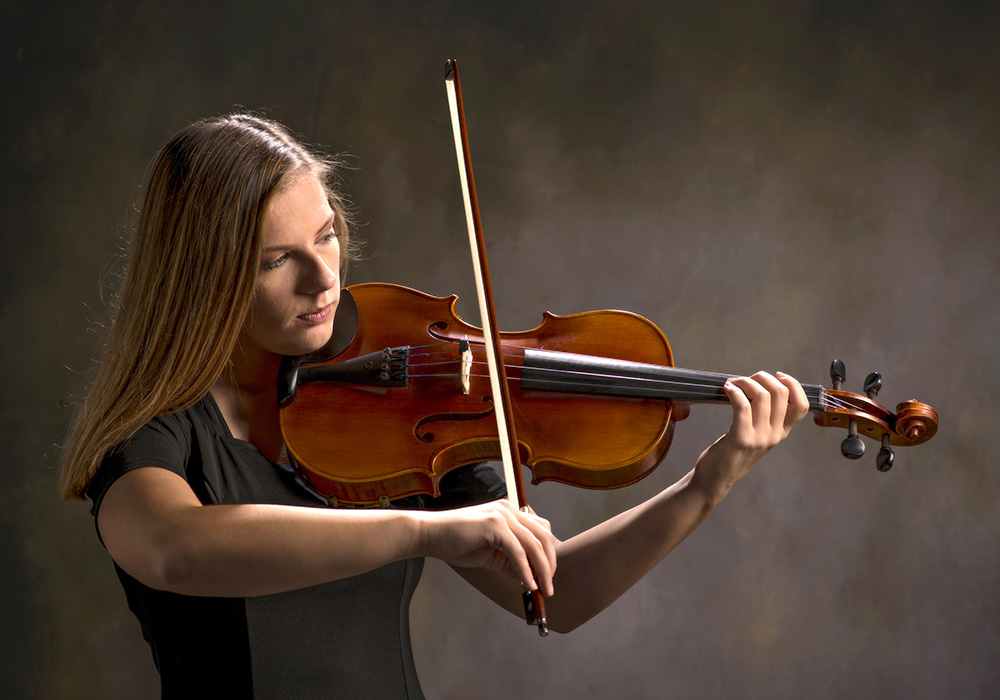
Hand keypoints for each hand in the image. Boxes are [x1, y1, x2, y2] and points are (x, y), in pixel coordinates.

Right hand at [420, 500, 557, 596]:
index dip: (547, 554)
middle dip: (550, 563)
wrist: (430, 535)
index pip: (540, 530)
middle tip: (549, 587)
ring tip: (543, 589)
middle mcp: (509, 509)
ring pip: (535, 544)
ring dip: (542, 570)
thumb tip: (531, 579)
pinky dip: (526, 570)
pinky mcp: (494, 524)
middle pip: (544, 536)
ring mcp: (502, 515)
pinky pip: (518, 551)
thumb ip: (510, 562)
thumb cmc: (455, 542)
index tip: (547, 576)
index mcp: (508, 512)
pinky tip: (528, 585)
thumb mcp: (490, 554)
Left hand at [693, 371, 809, 502]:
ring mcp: (760, 438)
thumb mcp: (756, 436)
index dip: (793, 385)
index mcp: (781, 432)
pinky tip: (726, 389)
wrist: (716, 479)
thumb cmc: (731, 453)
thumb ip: (763, 417)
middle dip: (761, 377)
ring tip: (732, 384)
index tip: (777, 375)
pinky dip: (734, 391)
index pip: (801, 405)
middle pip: (780, 393)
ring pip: (761, 395)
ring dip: (744, 382)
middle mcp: (774, 435)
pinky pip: (742, 405)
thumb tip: (758, 385)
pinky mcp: (741, 438)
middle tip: (745, 379)